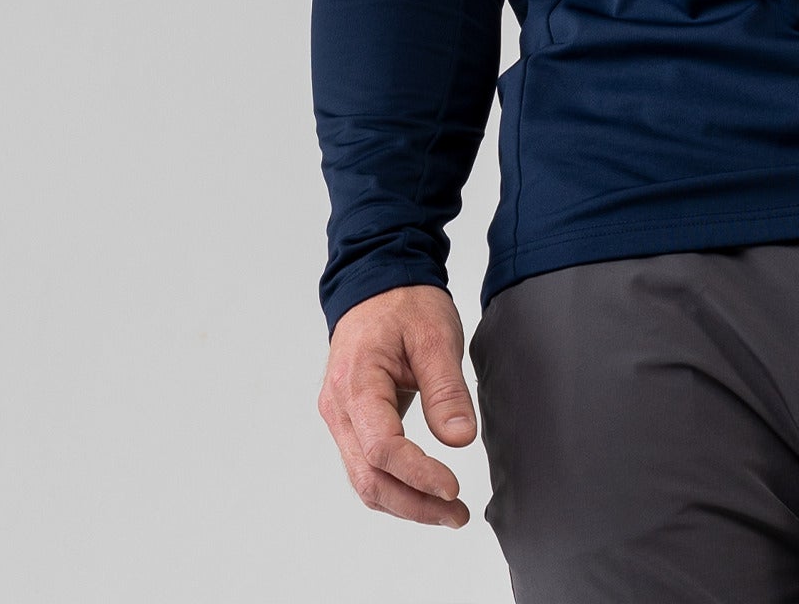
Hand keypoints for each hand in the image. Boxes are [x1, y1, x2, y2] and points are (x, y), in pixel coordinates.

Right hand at [318, 284, 477, 526]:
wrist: (377, 282)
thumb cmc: (404, 302)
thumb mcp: (435, 335)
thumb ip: (445, 389)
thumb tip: (460, 440)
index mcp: (356, 382)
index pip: (382, 448)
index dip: (419, 475)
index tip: (455, 488)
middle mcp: (338, 408)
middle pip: (368, 477)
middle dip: (414, 504)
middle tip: (457, 515)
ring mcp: (340, 417)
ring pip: (364, 479)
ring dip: (405, 502)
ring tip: (448, 512)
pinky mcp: (350, 421)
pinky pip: (366, 464)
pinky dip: (395, 485)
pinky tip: (425, 491)